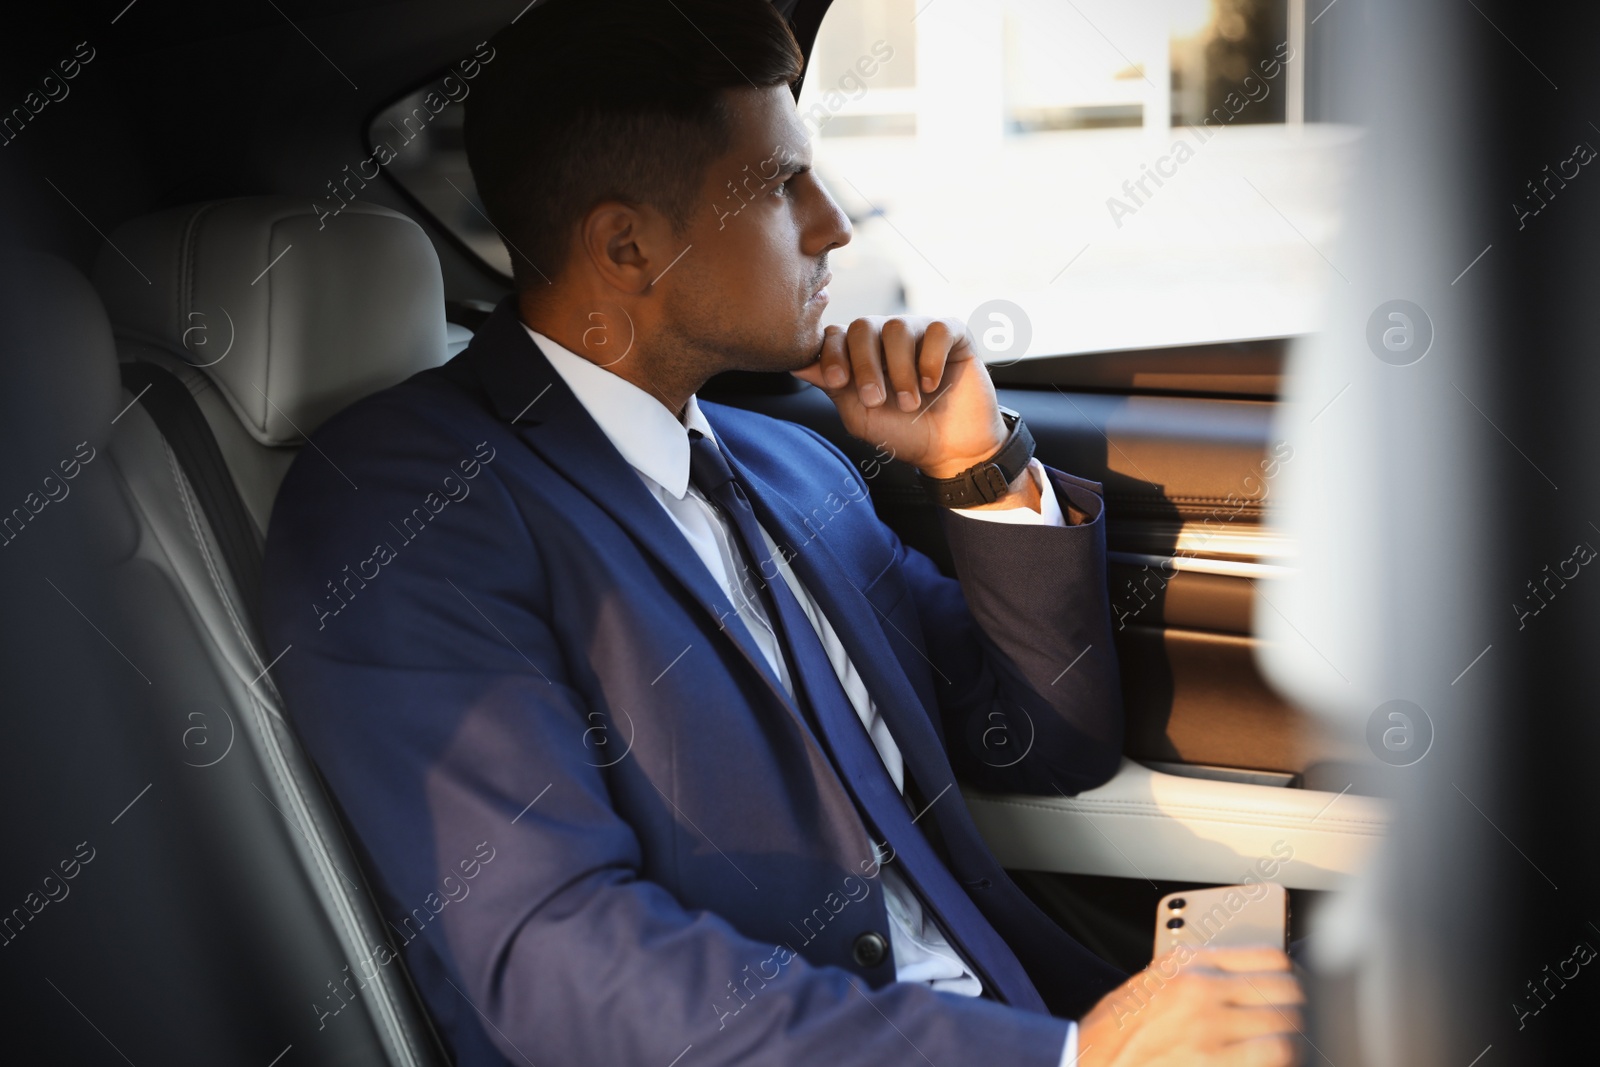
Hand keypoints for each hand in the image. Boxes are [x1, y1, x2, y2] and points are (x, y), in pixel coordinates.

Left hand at [790, 316, 1005, 479]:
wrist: (950, 451)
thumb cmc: (904, 433)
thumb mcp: (861, 414)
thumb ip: (833, 386)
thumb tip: (796, 365)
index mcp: (861, 353)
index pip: (836, 334)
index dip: (832, 353)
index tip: (836, 381)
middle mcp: (887, 337)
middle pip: (862, 326)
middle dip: (864, 364)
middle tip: (876, 399)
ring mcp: (920, 332)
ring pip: (897, 326)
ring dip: (900, 371)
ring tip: (909, 403)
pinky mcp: (954, 335)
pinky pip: (937, 329)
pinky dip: (931, 359)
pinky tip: (932, 385)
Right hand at [1077, 947, 1304, 1066]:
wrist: (1092, 1061)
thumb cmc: (1120, 1026)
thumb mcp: (1156, 980)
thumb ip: (1202, 972)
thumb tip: (1250, 976)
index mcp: (1189, 964)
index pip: (1270, 959)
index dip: (1291, 973)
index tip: (1293, 983)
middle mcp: (1203, 992)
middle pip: (1286, 993)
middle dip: (1296, 1006)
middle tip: (1295, 1015)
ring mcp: (1211, 1032)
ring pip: (1286, 1029)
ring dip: (1293, 1036)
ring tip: (1288, 1041)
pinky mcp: (1216, 1065)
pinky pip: (1274, 1058)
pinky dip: (1282, 1059)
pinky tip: (1274, 1059)